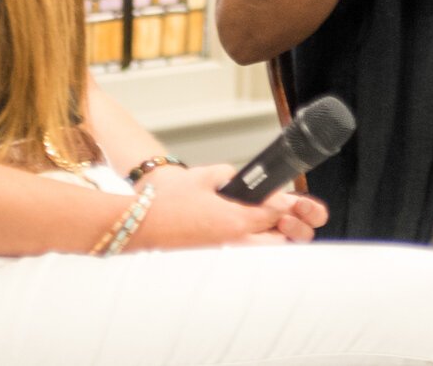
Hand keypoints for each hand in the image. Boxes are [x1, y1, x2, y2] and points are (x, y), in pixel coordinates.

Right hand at [129, 164, 325, 248]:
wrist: (140, 224)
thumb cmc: (168, 201)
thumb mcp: (204, 176)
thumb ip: (229, 175)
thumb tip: (239, 179)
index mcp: (236, 221)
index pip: (276, 214)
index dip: (288, 204)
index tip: (293, 198)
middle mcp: (234, 242)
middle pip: (278, 243)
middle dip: (288, 230)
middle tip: (289, 215)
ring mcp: (224, 253)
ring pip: (261, 253)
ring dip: (271, 239)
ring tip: (271, 223)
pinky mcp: (213, 257)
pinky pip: (242, 253)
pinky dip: (251, 244)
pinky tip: (246, 230)